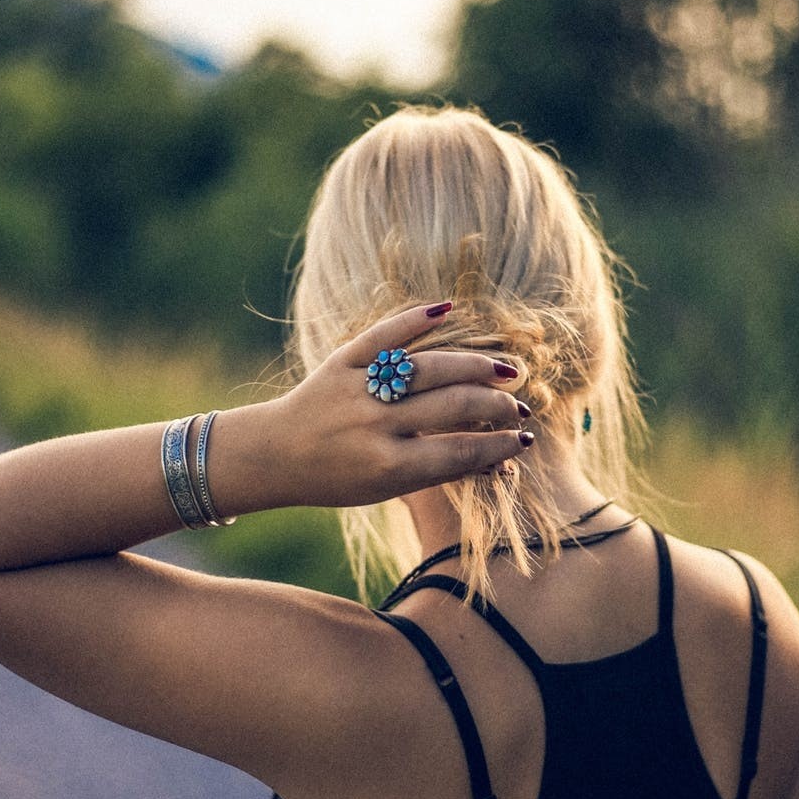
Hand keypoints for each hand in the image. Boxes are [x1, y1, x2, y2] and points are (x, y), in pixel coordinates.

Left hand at [236, 301, 532, 510]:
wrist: (275, 454)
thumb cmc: (340, 478)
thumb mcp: (388, 488)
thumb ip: (438, 470)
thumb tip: (499, 459)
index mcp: (388, 467)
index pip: (459, 451)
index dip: (498, 445)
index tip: (523, 440)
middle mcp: (374, 426)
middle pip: (452, 406)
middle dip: (496, 406)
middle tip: (519, 407)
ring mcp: (358, 389)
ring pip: (428, 367)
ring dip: (474, 366)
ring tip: (504, 371)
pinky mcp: (341, 360)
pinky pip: (383, 334)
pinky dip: (415, 318)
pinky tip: (449, 309)